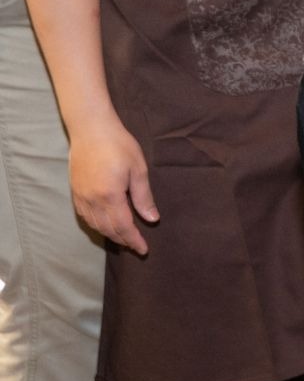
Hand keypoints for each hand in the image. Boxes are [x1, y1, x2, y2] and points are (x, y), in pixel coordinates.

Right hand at [71, 120, 156, 253]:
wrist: (91, 130)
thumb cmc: (119, 145)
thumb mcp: (138, 169)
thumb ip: (143, 197)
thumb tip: (152, 219)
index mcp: (110, 196)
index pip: (123, 226)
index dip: (133, 240)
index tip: (143, 250)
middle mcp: (92, 201)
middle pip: (108, 229)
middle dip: (123, 240)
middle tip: (136, 247)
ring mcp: (81, 197)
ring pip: (95, 225)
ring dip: (109, 235)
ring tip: (123, 239)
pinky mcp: (75, 192)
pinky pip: (85, 217)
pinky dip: (96, 226)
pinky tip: (104, 225)